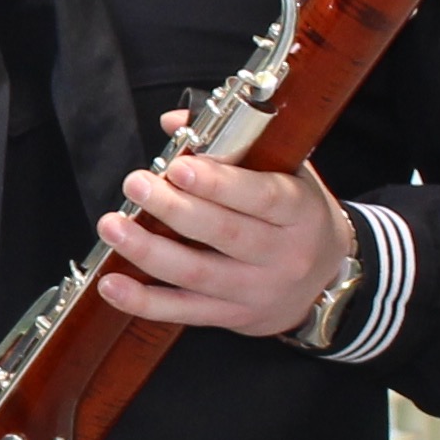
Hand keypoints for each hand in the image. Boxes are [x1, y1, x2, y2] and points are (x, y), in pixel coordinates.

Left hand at [92, 153, 352, 336]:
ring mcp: (257, 290)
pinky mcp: (233, 317)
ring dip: (149, 251)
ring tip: (113, 226)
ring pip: (198, 274)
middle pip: (224, 234)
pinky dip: (144, 301)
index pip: (260, 197)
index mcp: (300, 211)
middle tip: (135, 184)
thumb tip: (176, 122)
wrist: (327, 278)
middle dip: (174, 209)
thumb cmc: (297, 213)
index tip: (177, 166)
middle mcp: (283, 255)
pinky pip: (184, 311)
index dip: (217, 183)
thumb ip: (234, 143)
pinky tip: (111, 284)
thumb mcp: (286, 170)